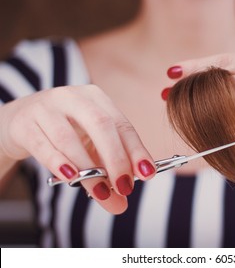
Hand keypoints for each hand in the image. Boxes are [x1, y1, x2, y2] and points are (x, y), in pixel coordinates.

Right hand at [0, 85, 154, 213]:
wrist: (19, 122)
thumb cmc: (63, 133)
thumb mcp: (89, 148)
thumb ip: (106, 173)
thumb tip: (120, 204)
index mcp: (97, 99)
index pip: (122, 125)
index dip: (136, 149)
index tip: (147, 173)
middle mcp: (74, 97)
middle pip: (101, 125)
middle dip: (116, 158)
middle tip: (125, 187)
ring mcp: (47, 107)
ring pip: (70, 138)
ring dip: (88, 169)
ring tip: (100, 192)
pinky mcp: (24, 123)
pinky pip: (43, 144)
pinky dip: (59, 162)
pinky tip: (70, 177)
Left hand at [167, 1, 234, 164]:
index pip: (225, 62)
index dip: (195, 68)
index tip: (172, 74)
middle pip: (219, 87)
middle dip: (191, 94)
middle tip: (170, 99)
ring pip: (226, 114)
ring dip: (201, 119)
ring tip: (181, 121)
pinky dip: (222, 147)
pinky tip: (205, 148)